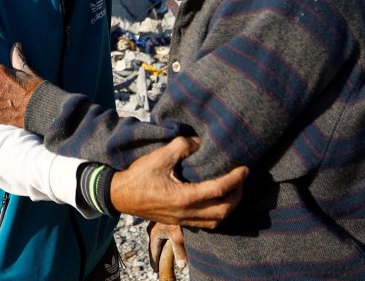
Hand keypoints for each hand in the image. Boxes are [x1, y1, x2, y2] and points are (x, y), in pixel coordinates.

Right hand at [109, 136, 246, 227]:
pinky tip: (216, 202)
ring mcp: (182, 220)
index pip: (219, 189)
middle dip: (237, 196)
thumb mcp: (159, 156)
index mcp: (184, 197)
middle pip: (223, 210)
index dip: (235, 179)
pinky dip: (217, 214)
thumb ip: (181, 146)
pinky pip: (205, 224)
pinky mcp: (178, 221)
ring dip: (229, 208)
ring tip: (233, 192)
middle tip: (242, 180)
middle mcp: (187, 212)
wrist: (120, 196)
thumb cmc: (138, 176)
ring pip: (216, 221)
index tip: (244, 169)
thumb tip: (199, 141)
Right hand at [148, 223, 185, 273]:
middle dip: (156, 255)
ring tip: (163, 254)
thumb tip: (182, 266)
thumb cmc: (174, 219)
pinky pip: (160, 233)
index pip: (153, 252)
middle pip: (153, 246)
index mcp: (153, 235)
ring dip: (160, 247)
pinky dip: (163, 240)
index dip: (155, 262)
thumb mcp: (177, 236)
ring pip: (157, 239)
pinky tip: (167, 241)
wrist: (174, 200)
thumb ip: (178, 251)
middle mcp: (152, 230)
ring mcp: (155, 224)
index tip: (156, 270)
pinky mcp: (160, 221)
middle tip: (159, 265)